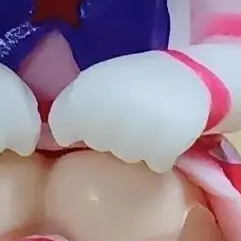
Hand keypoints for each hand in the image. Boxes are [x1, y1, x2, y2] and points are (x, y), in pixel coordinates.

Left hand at [47, 53, 210, 172]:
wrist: (191, 75)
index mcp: (83, 95)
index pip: (62, 130)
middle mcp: (102, 116)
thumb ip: (76, 105)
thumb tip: (50, 137)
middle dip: (109, 137)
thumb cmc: (138, 80)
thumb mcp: (99, 82)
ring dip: (136, 147)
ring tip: (149, 120)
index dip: (79, 127)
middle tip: (129, 115)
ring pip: (124, 158)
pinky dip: (161, 154)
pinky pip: (153, 164)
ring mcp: (131, 134)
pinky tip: (166, 132)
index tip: (97, 116)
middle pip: (96, 146)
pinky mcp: (160, 149)